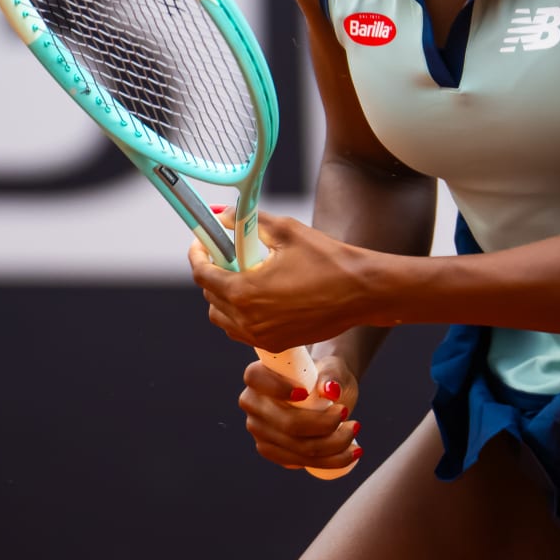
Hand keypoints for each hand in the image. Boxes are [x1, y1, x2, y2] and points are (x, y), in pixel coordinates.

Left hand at [188, 214, 378, 352]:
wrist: (362, 292)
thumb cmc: (328, 261)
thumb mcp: (287, 232)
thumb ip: (249, 222)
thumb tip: (222, 216)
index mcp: (245, 292)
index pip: (202, 274)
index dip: (198, 254)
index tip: (201, 241)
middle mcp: (248, 320)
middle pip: (209, 297)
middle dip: (213, 273)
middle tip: (228, 253)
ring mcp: (261, 336)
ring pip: (223, 318)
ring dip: (224, 296)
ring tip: (245, 275)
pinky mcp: (276, 343)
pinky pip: (243, 331)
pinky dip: (241, 313)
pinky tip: (261, 294)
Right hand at [237, 353, 362, 473]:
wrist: (328, 393)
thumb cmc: (326, 375)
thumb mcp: (332, 369)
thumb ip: (331, 375)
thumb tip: (330, 390)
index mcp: (258, 376)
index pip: (255, 378)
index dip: (277, 388)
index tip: (305, 393)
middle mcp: (253, 404)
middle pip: (286, 423)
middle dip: (323, 424)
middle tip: (345, 413)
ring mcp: (260, 432)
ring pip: (298, 448)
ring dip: (333, 445)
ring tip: (355, 428)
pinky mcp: (274, 452)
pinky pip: (302, 462)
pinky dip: (331, 460)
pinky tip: (352, 452)